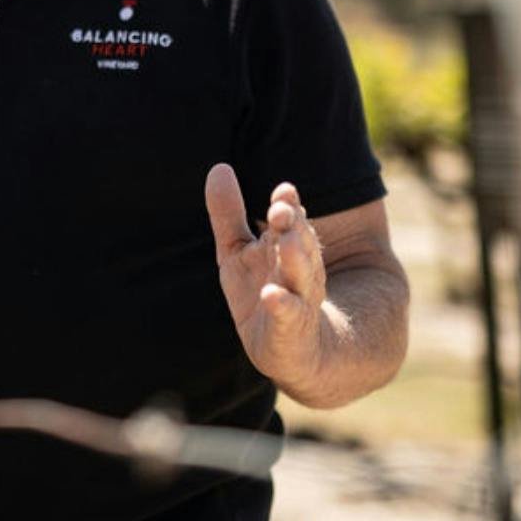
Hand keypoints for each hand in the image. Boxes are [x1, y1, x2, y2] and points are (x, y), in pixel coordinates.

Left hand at [204, 163, 328, 390]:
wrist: (298, 354)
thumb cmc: (263, 293)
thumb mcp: (237, 252)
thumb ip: (228, 213)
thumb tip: (218, 166)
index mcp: (283, 249)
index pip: (288, 222)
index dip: (287, 206)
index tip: (284, 190)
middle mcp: (296, 271)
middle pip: (297, 243)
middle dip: (293, 226)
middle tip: (283, 209)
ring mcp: (298, 300)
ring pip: (301, 276)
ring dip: (295, 258)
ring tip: (287, 240)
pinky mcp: (290, 330)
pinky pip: (289, 316)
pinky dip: (281, 305)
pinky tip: (271, 295)